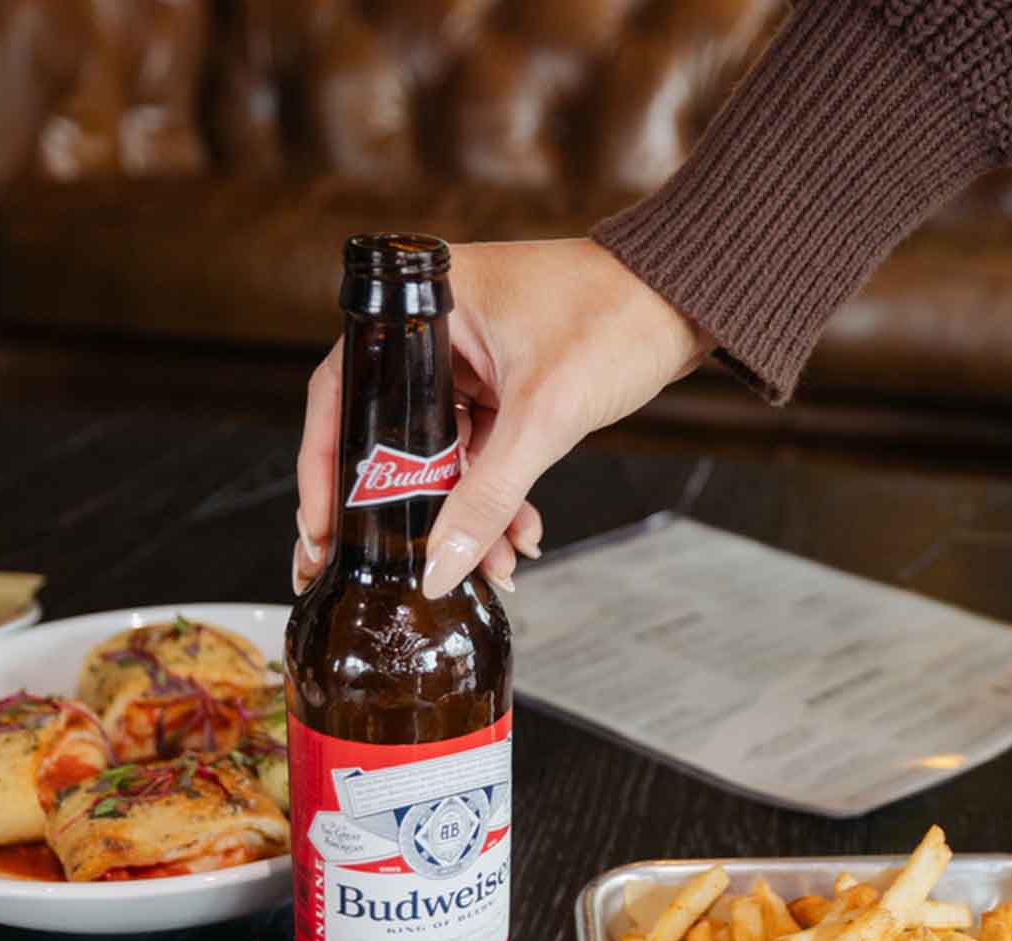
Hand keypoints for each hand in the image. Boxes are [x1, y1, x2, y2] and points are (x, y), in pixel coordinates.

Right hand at [294, 238, 710, 596]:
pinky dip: (498, 494)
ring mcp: (473, 356)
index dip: (326, 468)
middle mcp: (436, 325)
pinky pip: (484, 450)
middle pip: (391, 432)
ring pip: (445, 452)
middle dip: (406, 508)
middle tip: (391, 566)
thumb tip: (439, 567)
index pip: (343, 391)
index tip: (321, 531)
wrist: (691, 302)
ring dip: (464, 511)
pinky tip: (518, 537)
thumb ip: (486, 499)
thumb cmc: (617, 320)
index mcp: (420, 302)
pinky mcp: (508, 382)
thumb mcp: (542, 419)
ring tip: (487, 567)